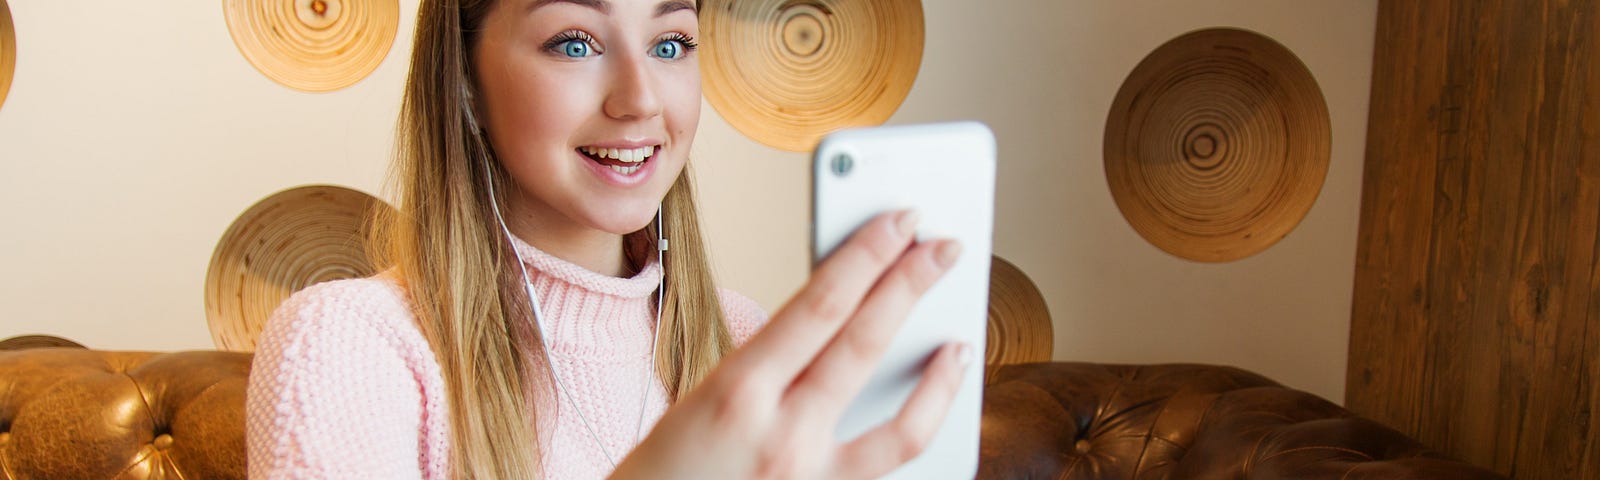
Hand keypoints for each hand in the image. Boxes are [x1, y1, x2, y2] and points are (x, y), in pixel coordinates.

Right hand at [611, 210, 969, 479]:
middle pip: (863, 344)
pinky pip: (890, 465)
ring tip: (959, 340)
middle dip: (910, 285)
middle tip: (945, 245)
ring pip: (900, 423)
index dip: (866, 255)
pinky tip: (937, 403)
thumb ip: (769, 362)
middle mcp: (779, 436)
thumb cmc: (664, 469)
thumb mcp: (703, 398)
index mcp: (736, 393)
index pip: (818, 305)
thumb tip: (839, 316)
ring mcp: (810, 479)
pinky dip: (920, 428)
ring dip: (939, 377)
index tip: (898, 220)